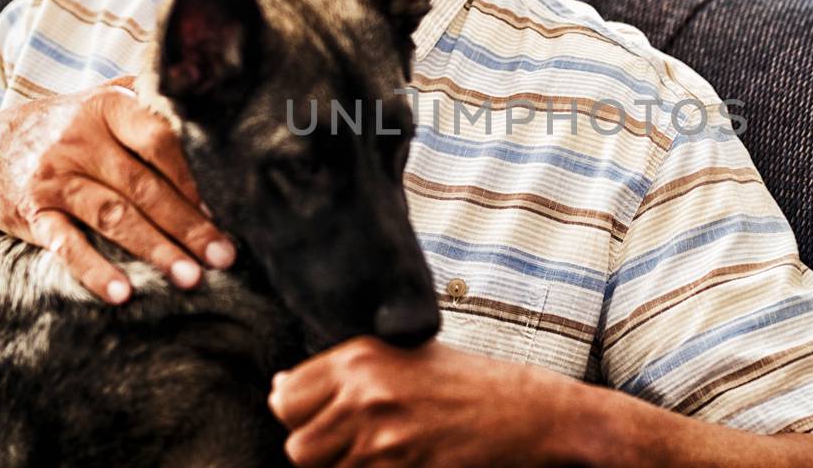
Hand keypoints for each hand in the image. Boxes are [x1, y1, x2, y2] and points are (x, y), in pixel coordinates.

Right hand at [0, 76, 234, 302]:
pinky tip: (123, 293)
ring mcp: (55, 178)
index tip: (215, 212)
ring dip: (155, 249)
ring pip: (113, 216)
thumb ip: (144, 98)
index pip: (157, 140)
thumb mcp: (97, 100)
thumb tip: (203, 102)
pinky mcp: (34, 213)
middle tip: (222, 257)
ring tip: (189, 278)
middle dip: (187, 226)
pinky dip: (95, 270)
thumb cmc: (64, 128)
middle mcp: (79, 141)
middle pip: (143, 186)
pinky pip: (67, 245)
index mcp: (105, 108)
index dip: (188, 177)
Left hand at [268, 337, 574, 466]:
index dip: (301, 414)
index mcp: (360, 358)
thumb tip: (282, 388)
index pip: (285, 400)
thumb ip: (345, 371)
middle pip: (298, 447)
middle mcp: (365, 396)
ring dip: (349, 467)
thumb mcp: (406, 356)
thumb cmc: (470, 383)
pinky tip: (404, 463)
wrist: (530, 415)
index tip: (325, 417)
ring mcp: (383, 441)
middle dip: (321, 450)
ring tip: (388, 450)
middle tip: (358, 442)